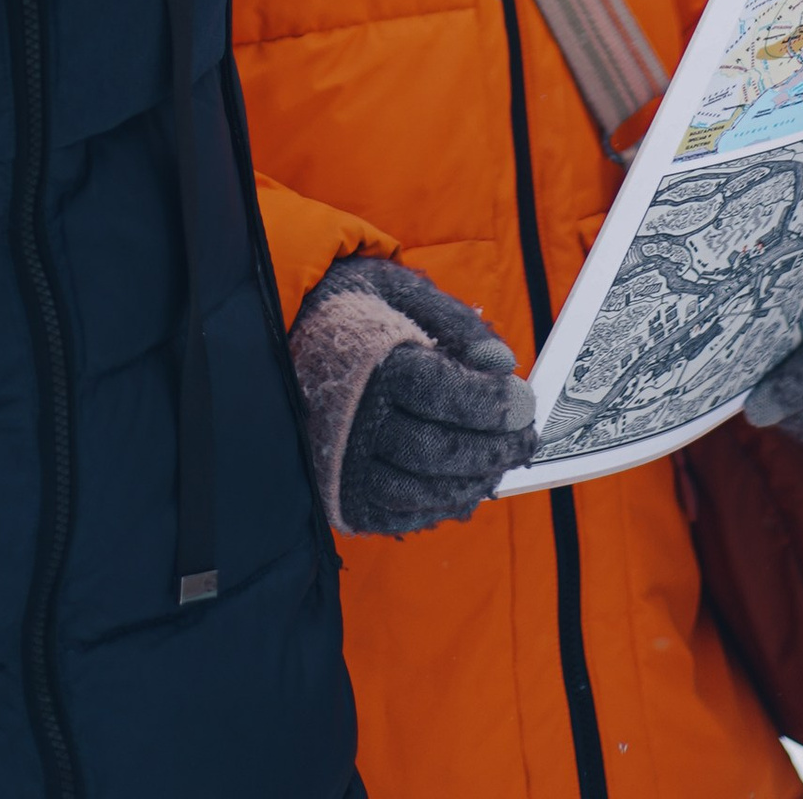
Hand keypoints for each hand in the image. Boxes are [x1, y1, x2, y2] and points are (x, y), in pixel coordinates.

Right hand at [289, 255, 537, 534]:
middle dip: (492, 449)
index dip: (492, 404)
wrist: (277, 328)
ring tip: (498, 468)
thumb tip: (503, 362)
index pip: (444, 394)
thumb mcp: (399, 287)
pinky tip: (459, 493)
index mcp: (373, 363)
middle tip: (526, 440)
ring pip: (417, 490)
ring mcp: (342, 460)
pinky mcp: (335, 488)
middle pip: (438, 449)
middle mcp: (355, 417)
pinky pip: (390, 514)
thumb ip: (454, 321)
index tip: (524, 402)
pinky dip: (431, 510)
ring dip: (468, 484)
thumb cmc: (351, 303)